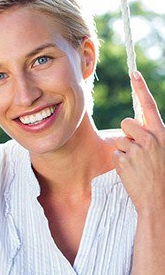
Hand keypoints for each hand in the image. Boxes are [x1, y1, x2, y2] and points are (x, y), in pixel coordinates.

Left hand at [113, 71, 164, 213]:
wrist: (159, 201)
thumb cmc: (162, 177)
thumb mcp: (162, 151)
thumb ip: (151, 137)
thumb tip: (134, 128)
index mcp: (162, 134)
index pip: (149, 106)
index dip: (141, 88)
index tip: (133, 72)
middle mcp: (150, 138)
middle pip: (126, 123)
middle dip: (127, 134)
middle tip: (136, 151)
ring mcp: (136, 150)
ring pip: (119, 140)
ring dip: (124, 151)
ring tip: (136, 166)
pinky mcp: (124, 161)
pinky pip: (115, 155)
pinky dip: (120, 164)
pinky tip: (131, 173)